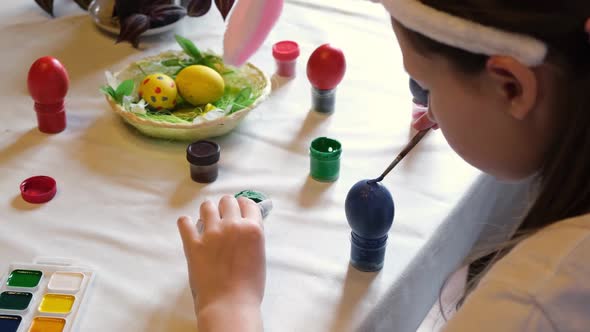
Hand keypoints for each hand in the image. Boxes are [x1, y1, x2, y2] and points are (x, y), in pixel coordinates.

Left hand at [177, 195, 265, 330]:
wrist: (229, 305)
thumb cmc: (249, 287)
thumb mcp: (259, 255)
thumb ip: (252, 236)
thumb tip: (244, 226)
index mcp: (252, 229)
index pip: (248, 203)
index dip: (243, 206)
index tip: (239, 210)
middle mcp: (232, 226)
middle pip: (227, 200)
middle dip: (226, 207)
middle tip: (224, 217)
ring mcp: (211, 233)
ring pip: (206, 206)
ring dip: (208, 212)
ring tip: (208, 222)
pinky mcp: (193, 243)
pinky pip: (184, 222)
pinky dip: (186, 224)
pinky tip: (189, 229)